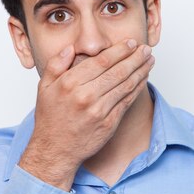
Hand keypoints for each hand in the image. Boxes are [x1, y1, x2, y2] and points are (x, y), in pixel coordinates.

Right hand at [18, 39, 154, 189]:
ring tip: (150, 60)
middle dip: (135, 58)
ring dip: (141, 71)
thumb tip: (70, 48)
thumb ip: (56, 65)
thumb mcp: (44, 87)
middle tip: (146, 48)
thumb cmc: (50, 118)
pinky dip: (137, 88)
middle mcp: (85, 96)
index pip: (101, 61)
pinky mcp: (109, 124)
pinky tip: (143, 79)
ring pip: (125, 85)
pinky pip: (127, 102)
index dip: (120, 50)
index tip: (131, 43)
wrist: (55, 150)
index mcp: (70, 83)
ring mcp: (99, 111)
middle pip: (117, 71)